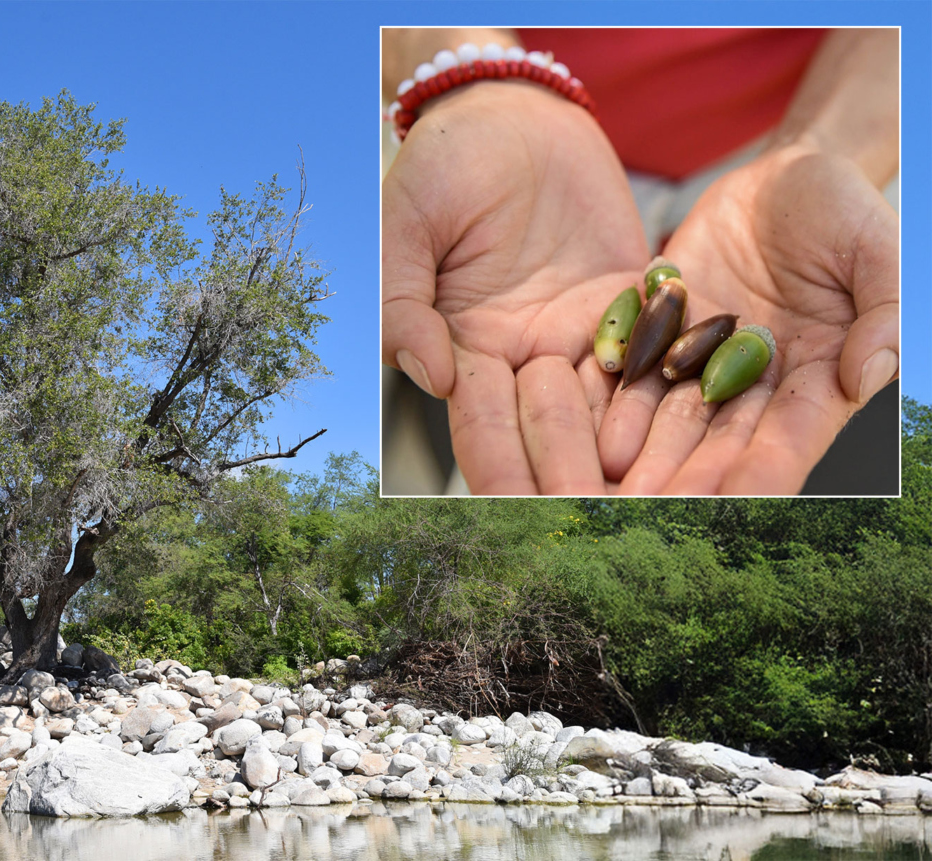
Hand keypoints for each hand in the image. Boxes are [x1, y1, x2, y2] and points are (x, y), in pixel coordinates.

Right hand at [382, 82, 650, 493]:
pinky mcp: (633, 307)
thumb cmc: (448, 162)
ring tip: (670, 504)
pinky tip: (709, 439)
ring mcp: (583, 335)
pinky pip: (659, 355)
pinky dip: (682, 396)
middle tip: (610, 526)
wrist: (518, 115)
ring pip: (610, 409)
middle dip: (577, 481)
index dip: (501, 469)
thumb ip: (404, 298)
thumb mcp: (407, 220)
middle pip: (551, 433)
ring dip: (638, 460)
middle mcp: (525, 355)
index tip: (524, 515)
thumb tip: (423, 374)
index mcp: (464, 348)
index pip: (481, 424)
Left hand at [597, 144, 897, 493]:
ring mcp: (707, 361)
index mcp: (820, 375)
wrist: (778, 173)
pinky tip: (585, 431)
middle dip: (691, 480)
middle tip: (656, 516)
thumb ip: (881, 310)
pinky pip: (637, 372)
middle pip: (724, 441)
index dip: (770, 470)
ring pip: (673, 418)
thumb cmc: (842, 206)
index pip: (795, 434)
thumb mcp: (875, 248)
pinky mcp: (666, 335)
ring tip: (610, 484)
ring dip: (644, 453)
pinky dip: (614, 401)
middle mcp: (759, 381)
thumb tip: (870, 372)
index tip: (746, 503)